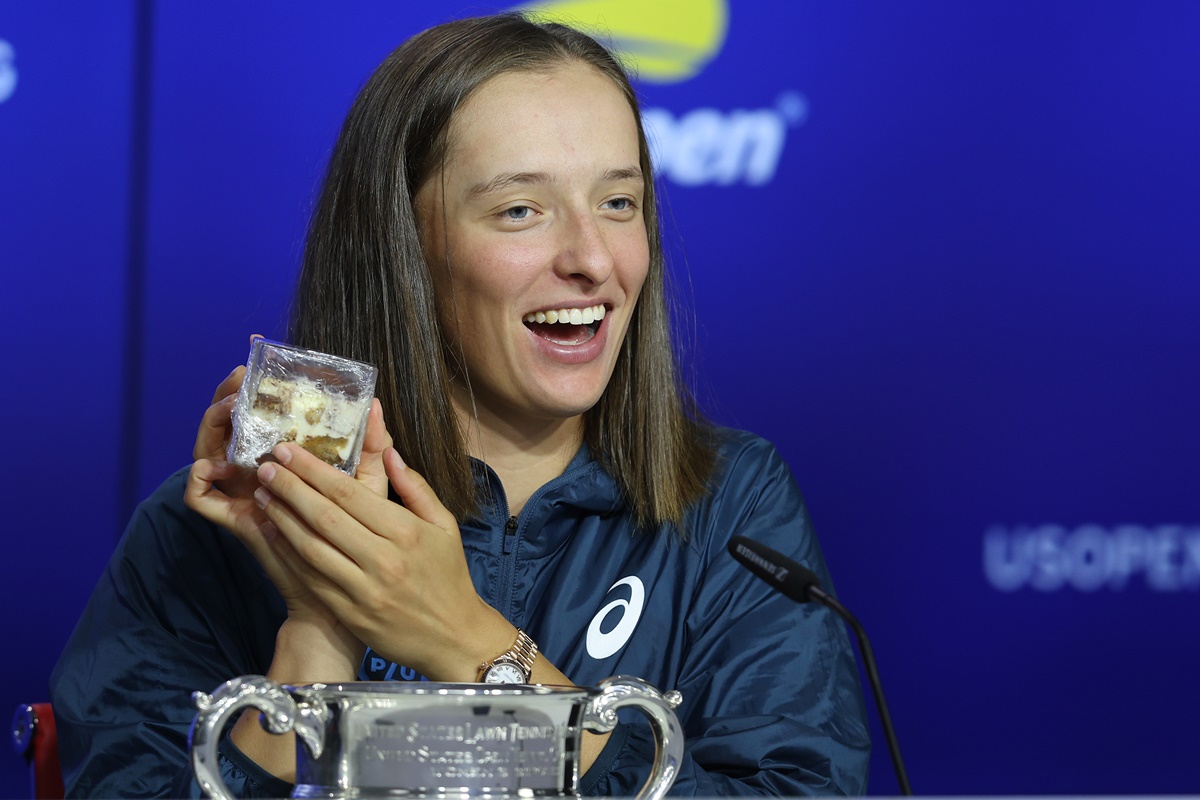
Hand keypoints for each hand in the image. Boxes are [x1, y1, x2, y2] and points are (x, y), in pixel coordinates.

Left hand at [251, 442, 513, 680]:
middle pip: (325, 516)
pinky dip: (289, 555)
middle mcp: (383, 559)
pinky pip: (312, 578)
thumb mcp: (445, 526)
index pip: (350, 494)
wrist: (455, 637)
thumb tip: (389, 452)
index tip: (289, 450)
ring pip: (312, 547)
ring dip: (282, 519)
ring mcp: (364, 589)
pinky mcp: (350, 613)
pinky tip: (273, 534)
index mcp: (406, 531)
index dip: (314, 470)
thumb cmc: (450, 576)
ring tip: (263, 495)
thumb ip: (416, 488)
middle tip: (265, 466)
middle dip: (290, 488)